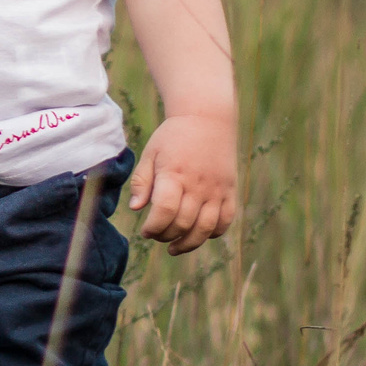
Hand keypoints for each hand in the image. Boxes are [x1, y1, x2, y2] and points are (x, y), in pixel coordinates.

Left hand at [127, 110, 237, 254]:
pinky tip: (198, 234)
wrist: (207, 118)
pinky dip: (213, 233)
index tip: (145, 231)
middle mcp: (198, 185)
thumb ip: (142, 182)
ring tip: (174, 246)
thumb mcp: (151, 153)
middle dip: (166, 236)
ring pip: (205, 228)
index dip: (153, 227)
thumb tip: (136, 209)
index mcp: (174, 174)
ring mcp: (216, 189)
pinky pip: (226, 220)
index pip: (164, 211)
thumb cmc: (173, 137)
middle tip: (156, 235)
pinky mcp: (230, 190)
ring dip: (189, 243)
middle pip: (183, 224)